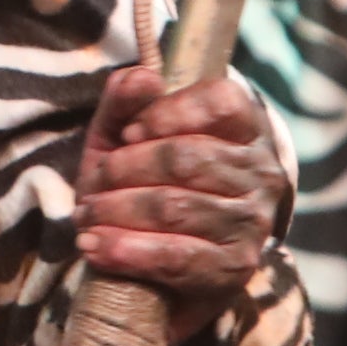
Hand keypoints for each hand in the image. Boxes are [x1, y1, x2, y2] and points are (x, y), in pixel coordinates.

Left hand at [76, 67, 280, 312]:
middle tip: (91, 185)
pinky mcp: (236, 268)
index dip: (169, 113)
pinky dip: (128, 251)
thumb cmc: (143, 181)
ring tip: (84, 218)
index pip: (221, 102)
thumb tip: (143, 77)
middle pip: (186, 158)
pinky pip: (178, 256)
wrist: (164, 259)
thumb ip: (127, 100)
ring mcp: (254, 222)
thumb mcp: (126, 135)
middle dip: (125, 170)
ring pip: (176, 207)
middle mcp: (262, 172)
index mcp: (246, 127)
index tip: (128, 132)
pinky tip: (95, 246)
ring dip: (116, 211)